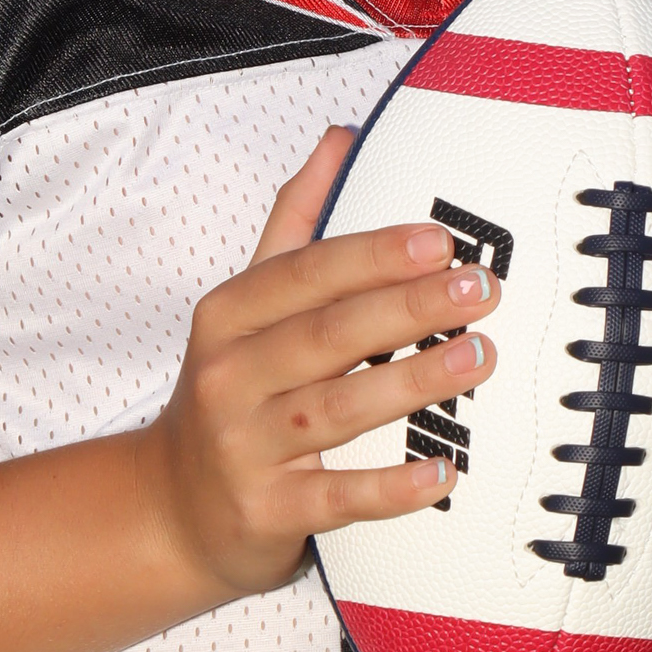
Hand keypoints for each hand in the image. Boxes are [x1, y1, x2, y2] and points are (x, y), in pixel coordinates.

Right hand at [134, 128, 502, 603]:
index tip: (441, 241)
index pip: (307, 274)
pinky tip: (443, 472)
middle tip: (479, 290)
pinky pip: (338, 498)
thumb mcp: (244, 305)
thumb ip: (295, 222)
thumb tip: (340, 140)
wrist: (172, 509)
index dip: (374, 255)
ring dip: (412, 382)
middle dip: (409, 308)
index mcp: (228, 317)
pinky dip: (391, 488)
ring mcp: (247, 448)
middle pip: (328, 335)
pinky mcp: (268, 512)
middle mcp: (230, 377)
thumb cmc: (229, 392)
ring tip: (476, 357)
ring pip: (338, 409)